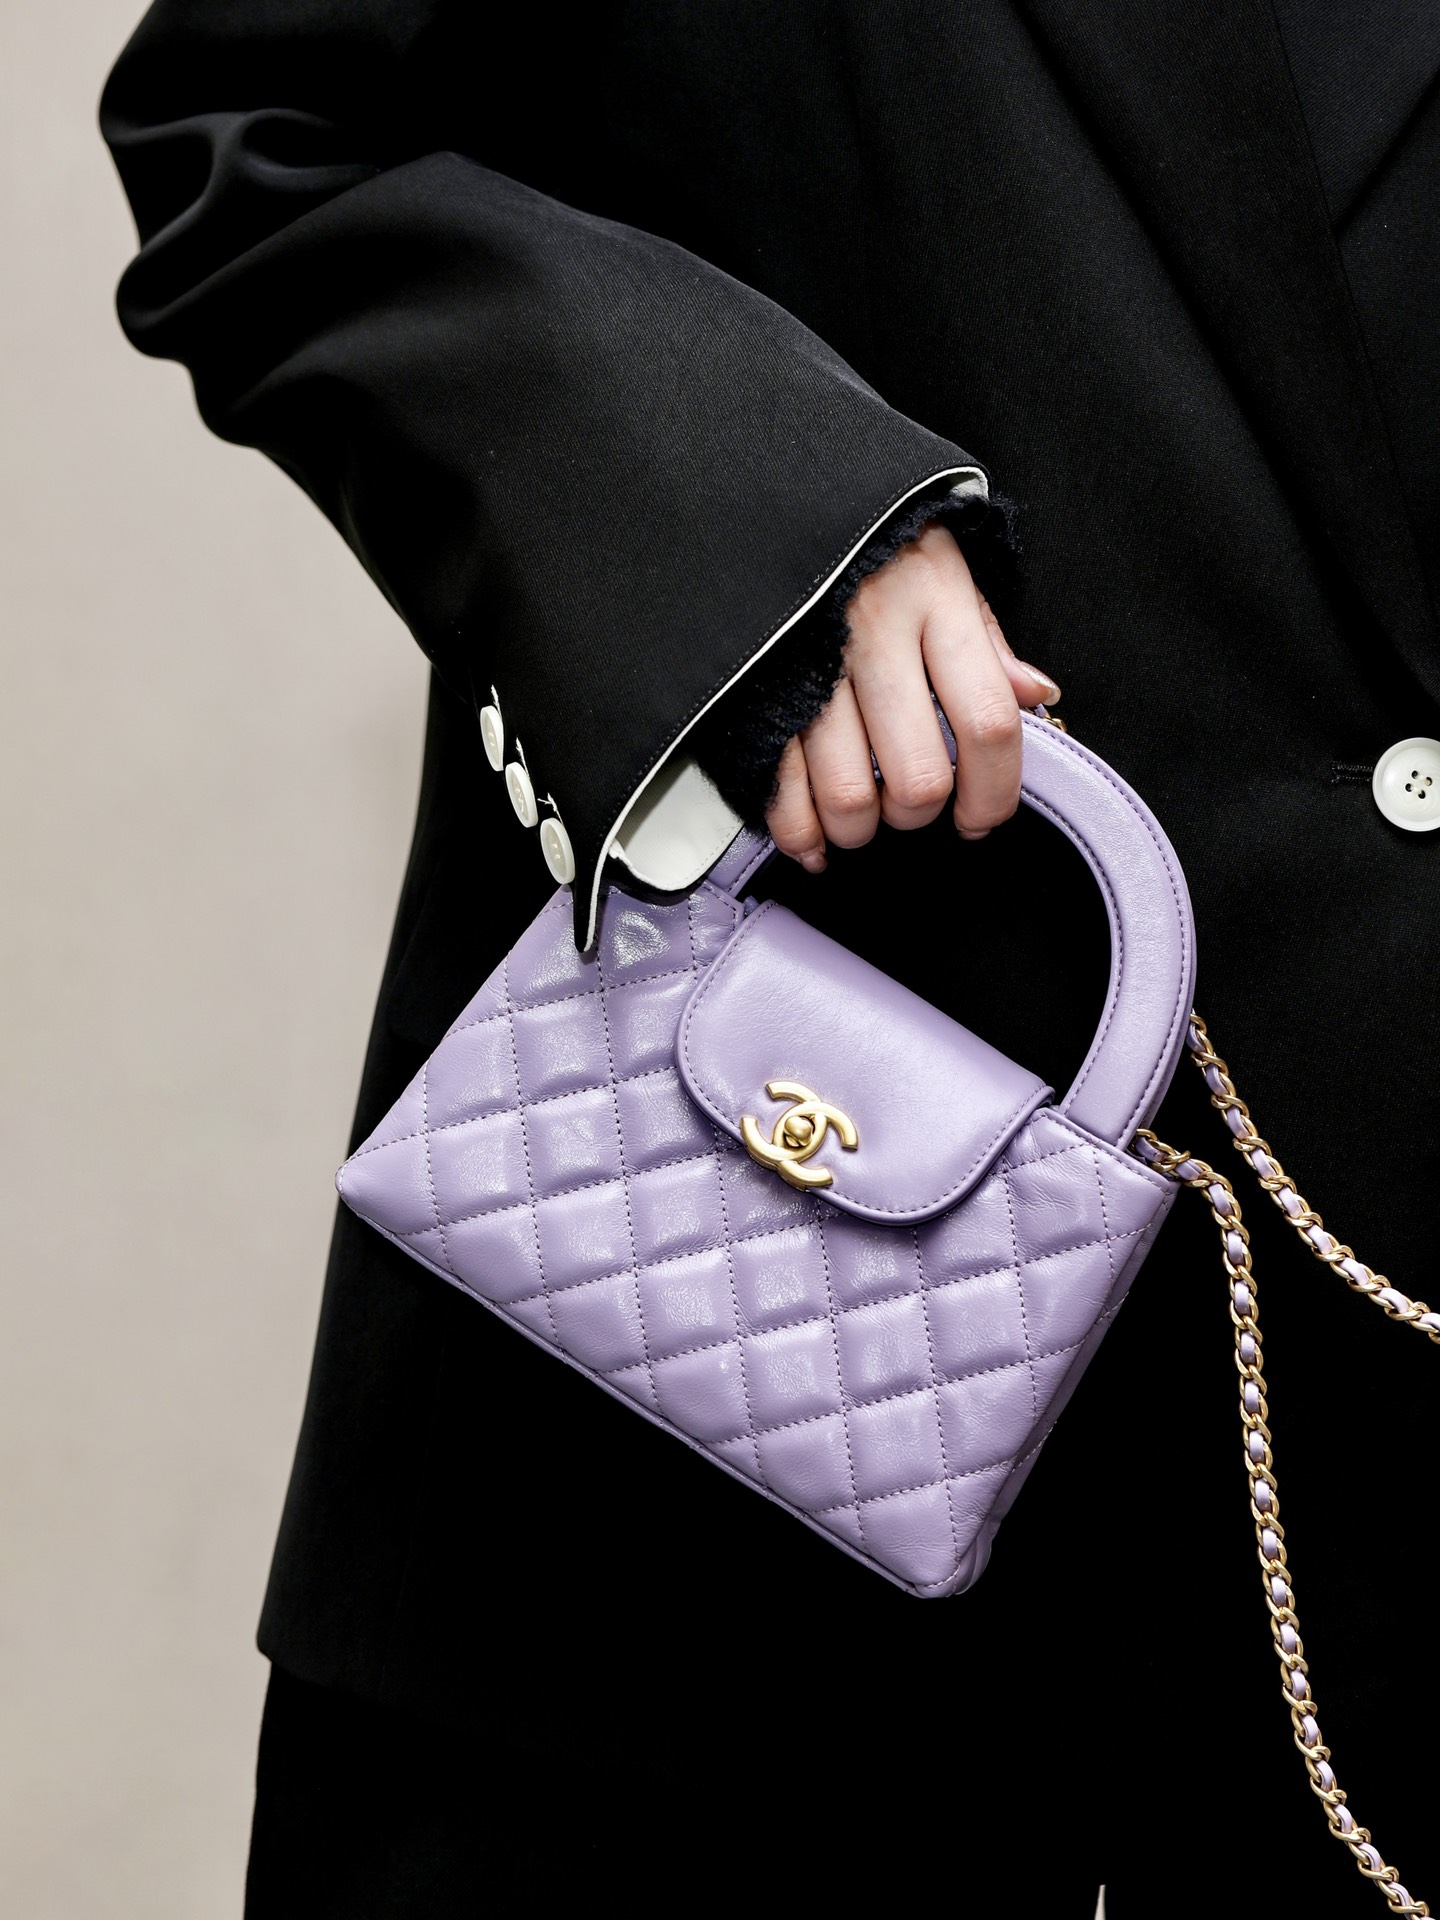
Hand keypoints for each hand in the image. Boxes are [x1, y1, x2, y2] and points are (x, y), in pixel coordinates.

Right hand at [766, 524, 1059, 870]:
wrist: (766, 486)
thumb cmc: (869, 536)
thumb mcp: (943, 564)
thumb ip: (987, 639)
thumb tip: (1037, 696)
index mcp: (935, 599)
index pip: (988, 723)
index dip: (996, 791)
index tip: (984, 818)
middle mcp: (875, 635)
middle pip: (917, 776)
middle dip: (920, 814)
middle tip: (915, 806)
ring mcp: (809, 667)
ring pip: (849, 796)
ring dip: (861, 829)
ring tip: (865, 818)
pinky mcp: (756, 689)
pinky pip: (782, 789)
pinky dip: (799, 834)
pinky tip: (815, 839)